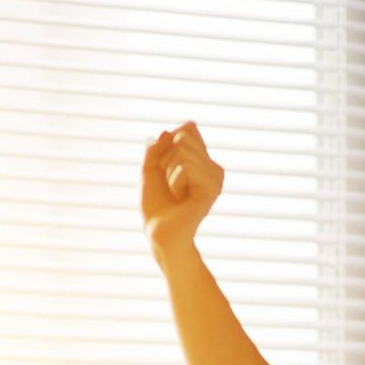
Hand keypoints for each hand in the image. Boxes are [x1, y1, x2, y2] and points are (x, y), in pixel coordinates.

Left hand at [142, 121, 224, 254]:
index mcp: (202, 161)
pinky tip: (181, 199)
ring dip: (169, 172)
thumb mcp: (150, 169)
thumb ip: (156, 148)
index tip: (166, 171)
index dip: (166, 148)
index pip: (187, 130)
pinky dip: (175, 181)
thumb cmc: (156, 206)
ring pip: (183, 150)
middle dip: (166, 159)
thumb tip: (168, 131)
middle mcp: (212, 167)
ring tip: (176, 193)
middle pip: (183, 136)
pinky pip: (186, 166)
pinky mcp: (213, 188)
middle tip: (170, 184)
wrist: (160, 233)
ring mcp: (215, 177)